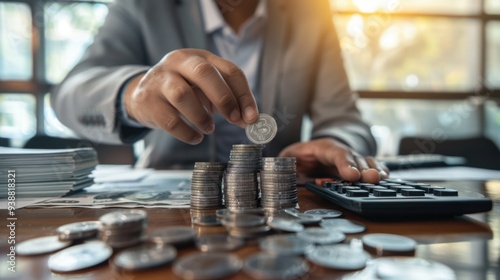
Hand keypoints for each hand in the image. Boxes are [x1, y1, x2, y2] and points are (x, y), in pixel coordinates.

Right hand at [124, 49, 258, 143]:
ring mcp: (159, 79)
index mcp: (199, 57)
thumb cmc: (183, 90)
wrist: (141, 93)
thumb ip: (227, 100)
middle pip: (203, 72)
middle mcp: (178, 62)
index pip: (229, 70)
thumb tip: (247, 120)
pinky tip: (195, 137)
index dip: (244, 94)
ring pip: (182, 95)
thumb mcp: (204, 88)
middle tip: (234, 119)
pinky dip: (187, 133)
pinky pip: (169, 120)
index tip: (252, 117)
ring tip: (209, 129)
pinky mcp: (146, 101)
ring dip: (201, 117)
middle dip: (223, 98)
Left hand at [279, 138, 388, 182]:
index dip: (344, 164)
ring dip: (373, 170)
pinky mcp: (356, 167)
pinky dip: (379, 171)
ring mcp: (350, 158)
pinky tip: (386, 178)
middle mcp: (340, 151)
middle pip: (354, 158)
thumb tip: (277, 169)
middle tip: (372, 179)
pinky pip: (370, 167)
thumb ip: (284, 163)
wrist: (307, 153)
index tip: (352, 176)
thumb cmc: (297, 156)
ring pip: (365, 161)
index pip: (335, 154)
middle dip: (363, 169)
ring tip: (381, 180)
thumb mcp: (287, 157)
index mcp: (323, 147)